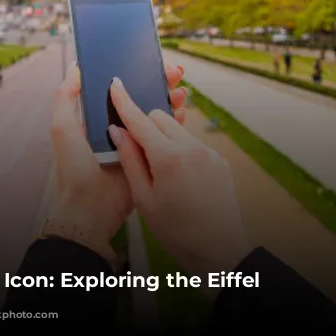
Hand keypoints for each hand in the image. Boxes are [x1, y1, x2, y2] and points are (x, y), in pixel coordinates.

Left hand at [48, 63, 186, 251]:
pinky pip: (162, 136)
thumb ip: (66, 97)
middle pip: (141, 97)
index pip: (119, 88)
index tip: (150, 61)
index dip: (134, 73)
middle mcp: (116, 127)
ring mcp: (133, 142)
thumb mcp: (63, 128)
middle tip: (175, 73)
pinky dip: (174, 123)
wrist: (90, 209)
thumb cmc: (73, 168)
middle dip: (158, 83)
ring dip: (169, 100)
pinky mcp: (146, 158)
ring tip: (181, 92)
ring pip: (155, 114)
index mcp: (97, 117)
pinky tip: (182, 113)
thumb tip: (76, 67)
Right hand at [108, 77, 249, 280]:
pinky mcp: (218, 160)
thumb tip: (118, 131)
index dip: (125, 102)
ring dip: (163, 137)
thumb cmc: (176, 231)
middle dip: (144, 126)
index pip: (140, 121)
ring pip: (177, 129)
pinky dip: (179, 149)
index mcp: (169, 158)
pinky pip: (192, 143)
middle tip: (137, 150)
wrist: (220, 252)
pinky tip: (178, 177)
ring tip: (159, 169)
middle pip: (159, 118)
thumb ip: (130, 160)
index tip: (115, 84)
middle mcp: (191, 148)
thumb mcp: (144, 199)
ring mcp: (208, 152)